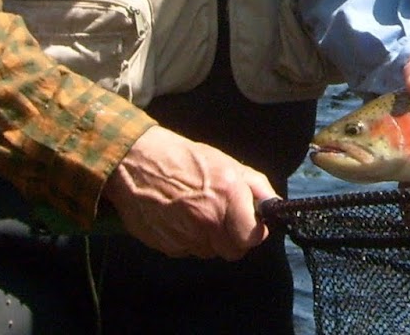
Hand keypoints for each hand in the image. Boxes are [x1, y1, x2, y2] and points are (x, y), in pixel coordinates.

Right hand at [102, 126, 278, 259]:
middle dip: (233, 238)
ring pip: (209, 251)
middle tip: (225, 219)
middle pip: (232, 251)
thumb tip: (273, 206)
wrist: (136, 162)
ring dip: (209, 238)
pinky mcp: (166, 246)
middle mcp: (208, 221)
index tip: (250, 223)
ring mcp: (185, 236)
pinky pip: (187, 250)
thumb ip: (256, 187)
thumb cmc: (185, 158)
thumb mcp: (227, 163)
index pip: (251, 238)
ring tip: (197, 212)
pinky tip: (179, 217)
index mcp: (227, 198)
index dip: (253, 232)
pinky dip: (188, 239)